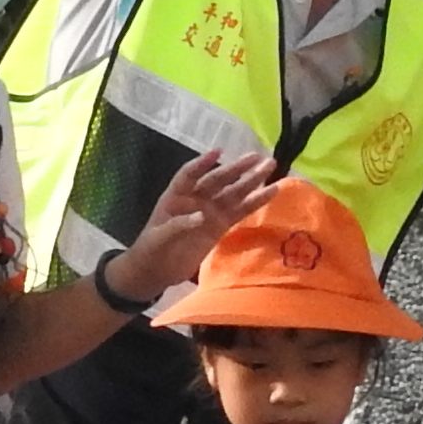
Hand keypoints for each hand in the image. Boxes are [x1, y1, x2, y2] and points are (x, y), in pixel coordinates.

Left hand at [110, 147, 277, 305]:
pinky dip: (255, 202)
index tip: (218, 152)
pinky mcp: (221, 226)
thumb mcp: (159, 237)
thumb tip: (202, 216)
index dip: (202, 164)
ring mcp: (210, 212)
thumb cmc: (151, 249)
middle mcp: (196, 199)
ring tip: (270, 166)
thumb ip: (179, 225)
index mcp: (175, 196)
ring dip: (251, 180)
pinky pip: (240, 211)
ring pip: (233, 193)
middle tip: (257, 157)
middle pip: (218, 180)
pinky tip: (270, 192)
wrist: (157, 270)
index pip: (189, 175)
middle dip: (237, 168)